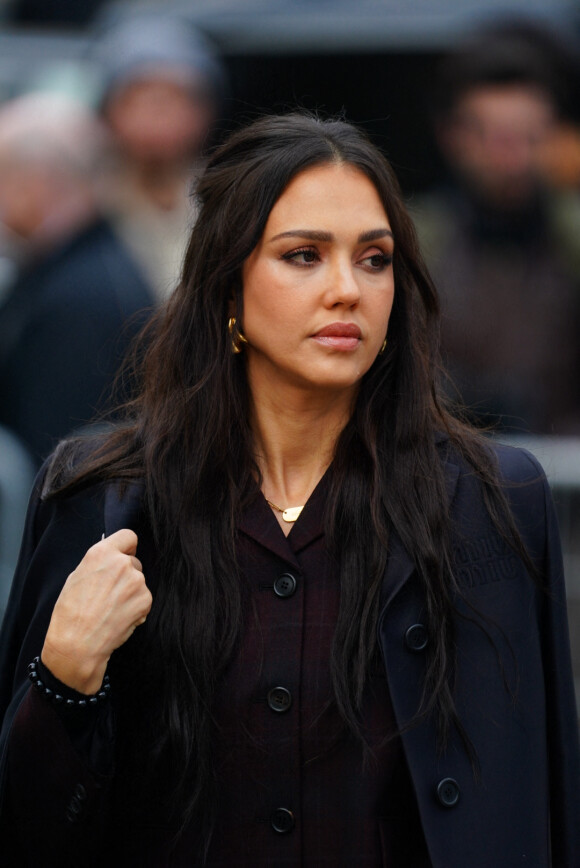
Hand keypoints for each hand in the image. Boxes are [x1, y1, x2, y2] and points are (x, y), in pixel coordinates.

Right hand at [41, 529, 151, 693]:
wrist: (77, 645)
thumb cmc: (70, 614)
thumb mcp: (76, 577)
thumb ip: (98, 564)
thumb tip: (111, 560)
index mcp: (101, 553)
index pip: (128, 536)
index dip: (126, 547)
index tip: (123, 555)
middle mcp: (122, 563)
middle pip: (133, 562)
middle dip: (125, 574)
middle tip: (109, 593)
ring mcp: (136, 581)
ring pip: (138, 582)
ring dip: (130, 593)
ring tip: (111, 609)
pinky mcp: (145, 600)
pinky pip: (144, 599)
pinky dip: (135, 608)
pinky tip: (119, 618)